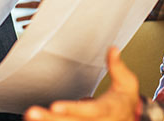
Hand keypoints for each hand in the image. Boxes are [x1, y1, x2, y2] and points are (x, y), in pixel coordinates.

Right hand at [15, 0, 57, 27]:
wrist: (73, 7)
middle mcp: (46, 4)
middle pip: (32, 5)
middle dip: (24, 6)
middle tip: (16, 6)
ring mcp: (47, 13)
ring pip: (32, 16)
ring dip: (24, 18)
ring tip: (17, 20)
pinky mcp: (48, 22)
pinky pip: (37, 25)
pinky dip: (30, 26)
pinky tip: (24, 27)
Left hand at [24, 47, 139, 120]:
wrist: (134, 119)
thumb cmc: (126, 102)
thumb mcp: (127, 83)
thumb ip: (117, 67)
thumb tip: (112, 49)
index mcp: (107, 109)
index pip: (89, 111)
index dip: (72, 109)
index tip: (56, 106)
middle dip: (51, 118)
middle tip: (33, 113)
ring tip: (30, 116)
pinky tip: (37, 120)